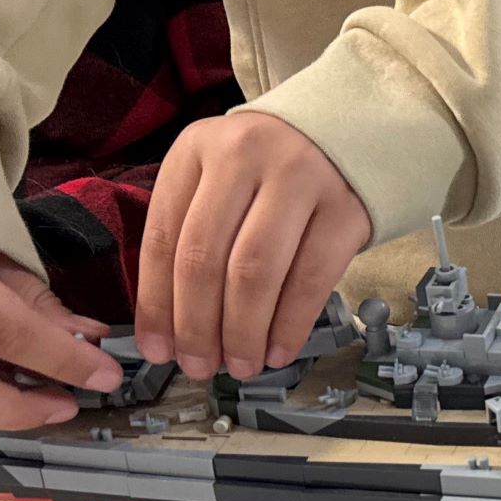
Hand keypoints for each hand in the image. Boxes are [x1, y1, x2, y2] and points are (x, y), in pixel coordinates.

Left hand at [136, 114, 369, 382]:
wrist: (343, 134)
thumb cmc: (264, 172)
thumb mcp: (213, 182)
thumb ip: (187, 239)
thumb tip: (169, 334)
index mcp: (196, 149)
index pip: (163, 238)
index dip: (156, 304)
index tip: (157, 351)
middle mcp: (245, 155)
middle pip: (206, 258)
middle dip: (198, 326)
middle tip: (199, 367)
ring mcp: (300, 177)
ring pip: (256, 271)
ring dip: (243, 332)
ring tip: (241, 365)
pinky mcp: (344, 207)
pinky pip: (312, 278)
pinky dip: (290, 324)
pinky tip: (278, 350)